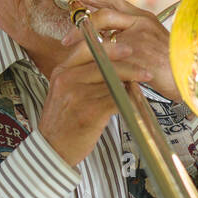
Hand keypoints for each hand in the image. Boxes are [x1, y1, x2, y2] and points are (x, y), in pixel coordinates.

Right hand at [37, 37, 152, 165]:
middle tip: (145, 72)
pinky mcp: (90, 112)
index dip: (110, 47)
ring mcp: (78, 95)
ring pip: (114, 82)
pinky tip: (131, 105)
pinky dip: (128, 102)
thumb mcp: (62, 92)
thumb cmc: (62, 122)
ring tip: (136, 92)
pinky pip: (117, 100)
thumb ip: (80, 75)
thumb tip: (113, 64)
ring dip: (130, 87)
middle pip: (105, 63)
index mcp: (61, 72)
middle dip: (129, 67)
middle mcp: (67, 80)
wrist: (52, 149)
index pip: (87, 48)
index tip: (128, 49)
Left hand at [69, 0, 178, 102]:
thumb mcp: (150, 42)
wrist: (189, 77)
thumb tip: (107, 36)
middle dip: (82, 24)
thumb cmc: (171, 63)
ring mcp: (141, 37)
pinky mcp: (139, 55)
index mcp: (143, 18)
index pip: (114, 1)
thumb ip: (130, 36)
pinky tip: (87, 69)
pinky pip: (111, 57)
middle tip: (66, 37)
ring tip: (73, 55)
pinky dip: (97, 63)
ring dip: (85, 45)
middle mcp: (142, 23)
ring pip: (104, 36)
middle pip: (105, 14)